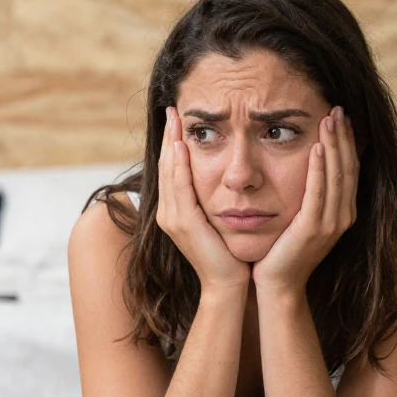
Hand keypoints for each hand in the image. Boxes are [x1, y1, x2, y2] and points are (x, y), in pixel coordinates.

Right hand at [156, 106, 250, 292]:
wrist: (229, 285)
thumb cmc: (229, 256)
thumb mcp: (220, 222)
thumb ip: (215, 201)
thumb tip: (225, 178)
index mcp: (176, 212)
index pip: (172, 170)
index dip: (173, 144)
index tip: (178, 120)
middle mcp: (168, 213)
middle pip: (166, 167)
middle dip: (168, 137)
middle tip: (172, 110)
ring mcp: (172, 219)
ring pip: (169, 173)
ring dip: (171, 144)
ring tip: (175, 119)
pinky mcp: (182, 223)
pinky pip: (178, 187)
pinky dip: (179, 164)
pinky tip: (181, 145)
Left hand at [253, 106, 357, 294]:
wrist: (276, 285)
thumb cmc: (282, 250)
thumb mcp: (299, 217)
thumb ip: (307, 194)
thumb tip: (306, 165)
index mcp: (341, 212)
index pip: (349, 168)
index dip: (347, 141)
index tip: (340, 116)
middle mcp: (342, 216)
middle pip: (348, 167)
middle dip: (344, 136)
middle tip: (338, 108)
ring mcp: (331, 224)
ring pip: (338, 175)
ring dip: (335, 145)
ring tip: (330, 119)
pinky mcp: (313, 229)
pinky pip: (319, 193)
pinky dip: (320, 169)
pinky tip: (318, 148)